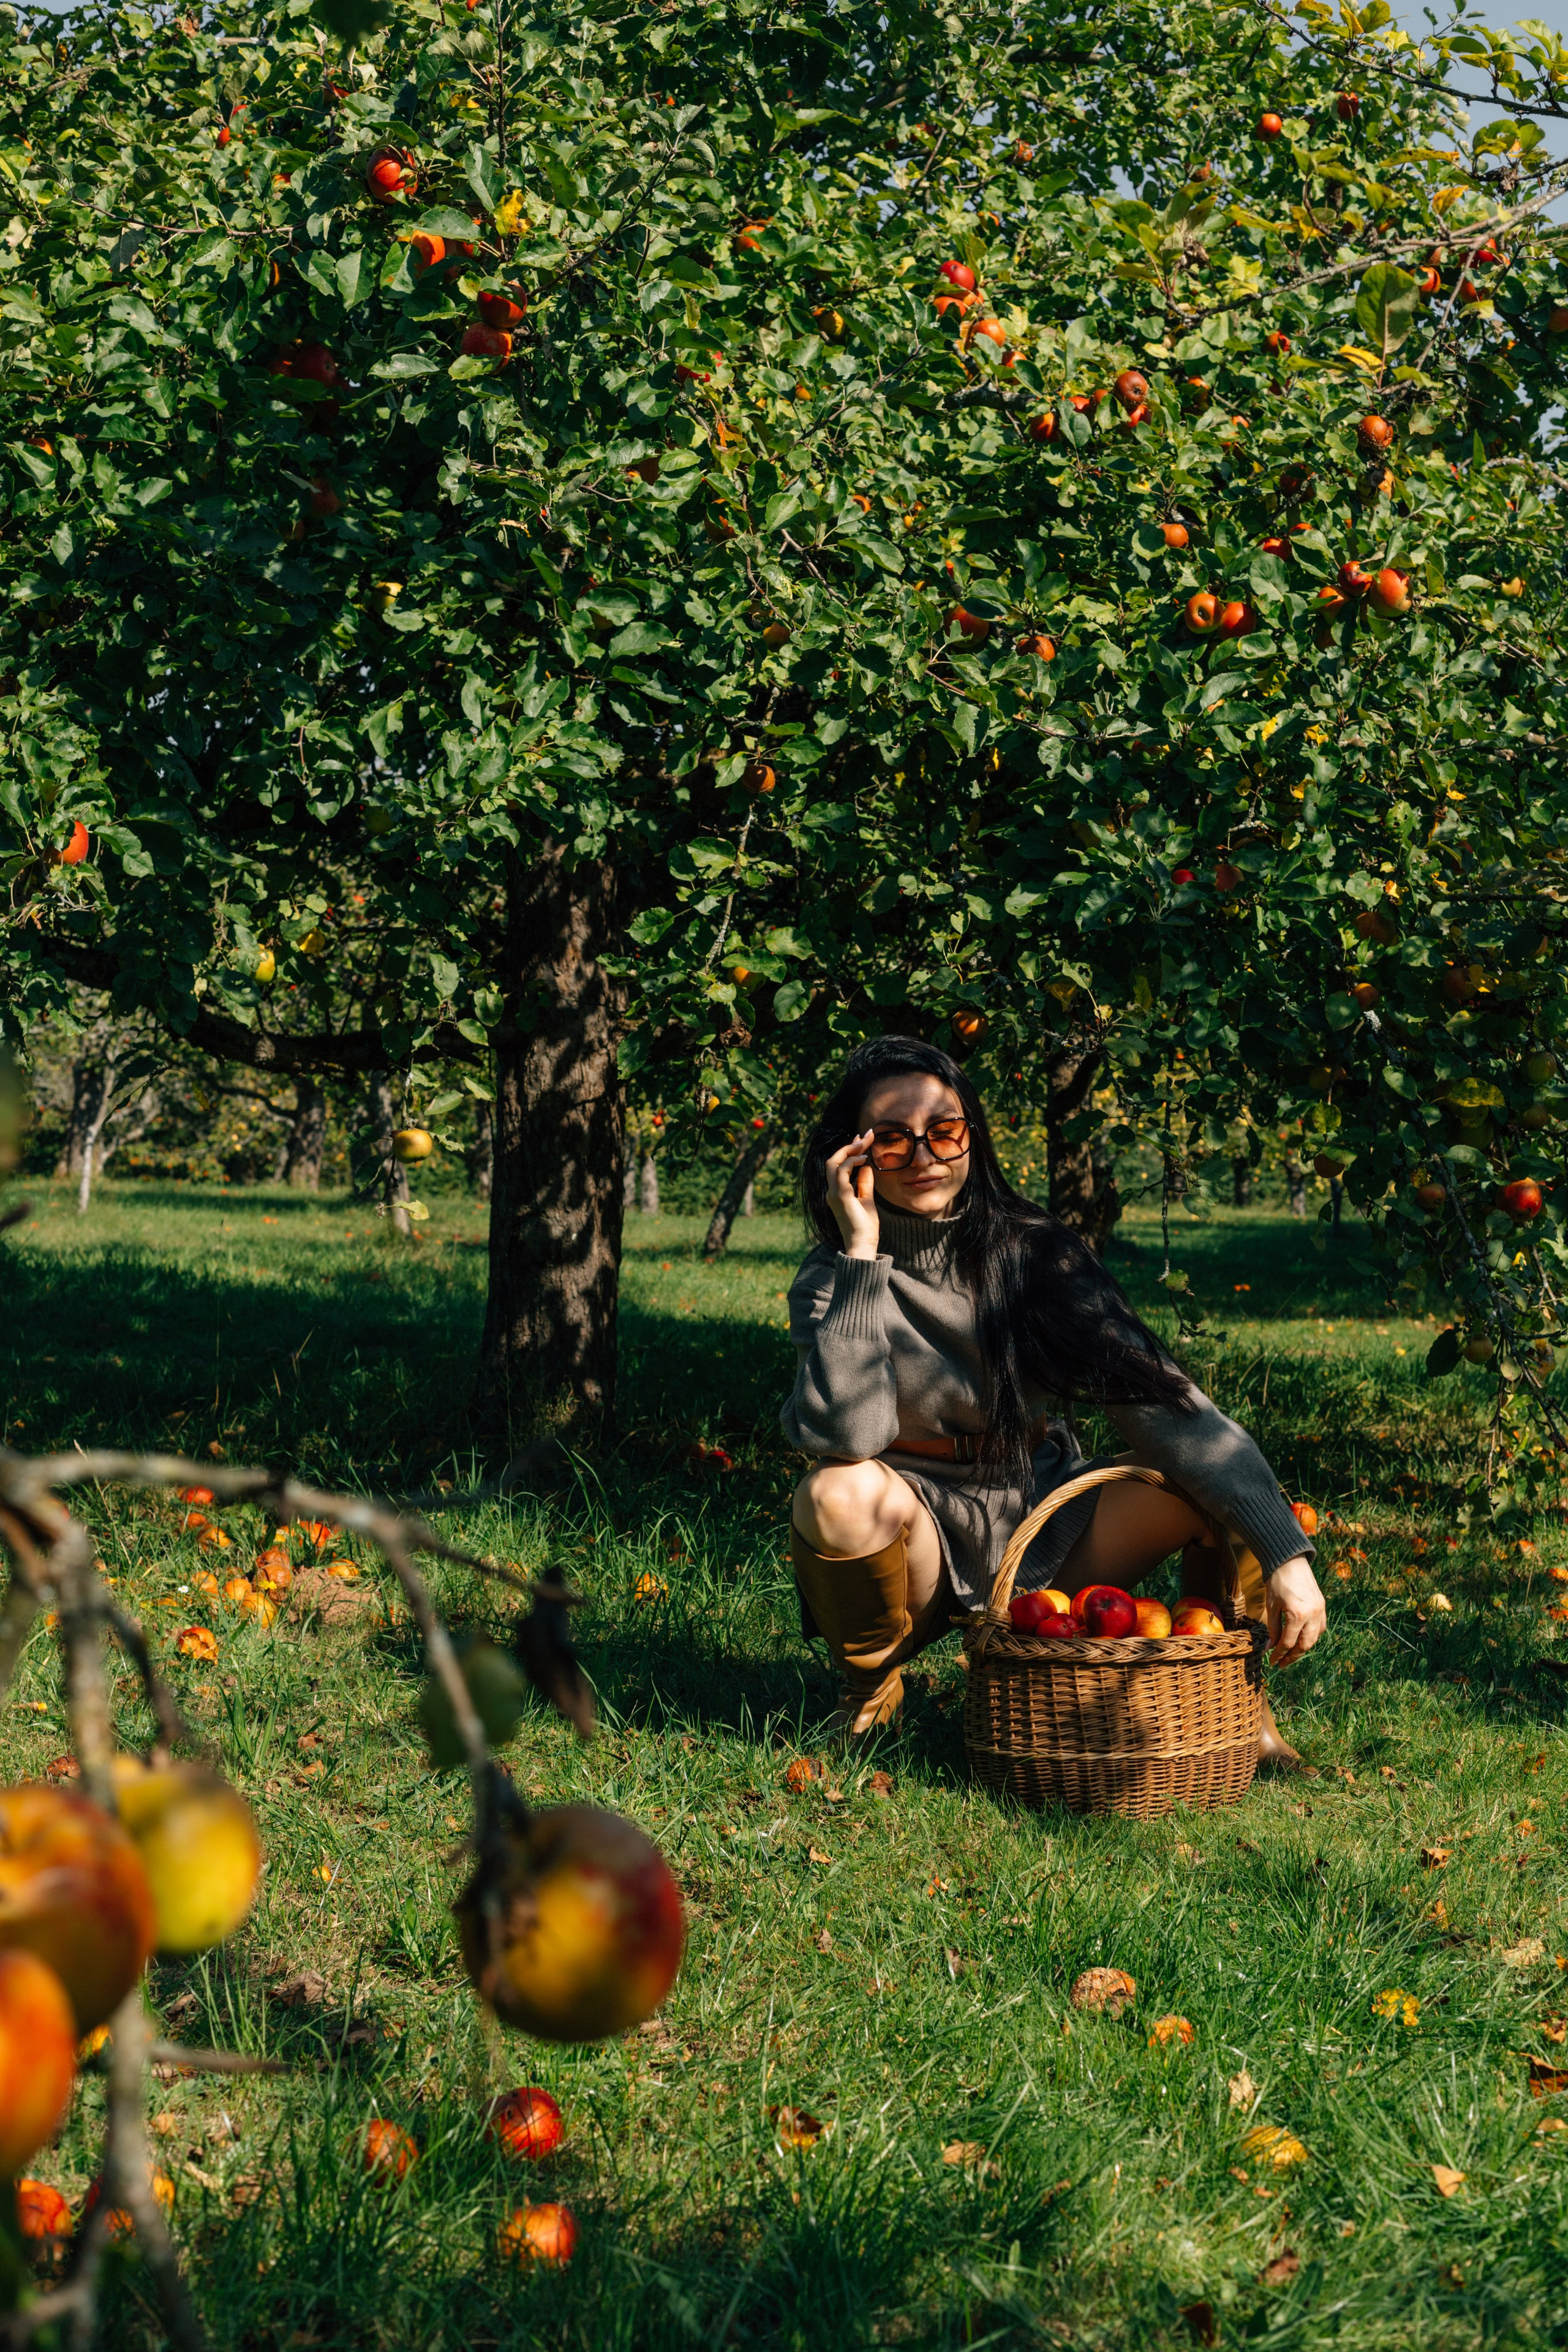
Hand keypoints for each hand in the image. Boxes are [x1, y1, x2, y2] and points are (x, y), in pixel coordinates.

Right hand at [826, 1129, 880, 1258]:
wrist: (863, 1244)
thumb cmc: (865, 1226)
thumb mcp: (867, 1200)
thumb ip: (864, 1183)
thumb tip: (866, 1167)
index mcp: (836, 1192)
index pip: (837, 1165)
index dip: (848, 1149)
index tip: (861, 1138)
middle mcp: (831, 1191)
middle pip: (833, 1160)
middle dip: (849, 1145)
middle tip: (865, 1135)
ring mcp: (833, 1193)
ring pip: (833, 1162)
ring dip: (849, 1150)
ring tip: (864, 1144)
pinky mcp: (840, 1195)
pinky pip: (841, 1171)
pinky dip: (851, 1162)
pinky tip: (863, 1159)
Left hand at [1264, 1555, 1325, 1665]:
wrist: (1289, 1560)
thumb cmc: (1277, 1582)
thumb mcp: (1271, 1606)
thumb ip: (1273, 1629)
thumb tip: (1271, 1647)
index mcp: (1297, 1615)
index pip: (1288, 1643)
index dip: (1279, 1654)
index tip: (1272, 1662)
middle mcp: (1312, 1615)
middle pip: (1305, 1645)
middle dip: (1293, 1656)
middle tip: (1282, 1663)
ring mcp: (1320, 1610)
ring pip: (1315, 1638)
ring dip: (1304, 1648)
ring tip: (1291, 1654)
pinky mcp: (1322, 1605)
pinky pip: (1321, 1627)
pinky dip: (1313, 1636)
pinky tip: (1304, 1638)